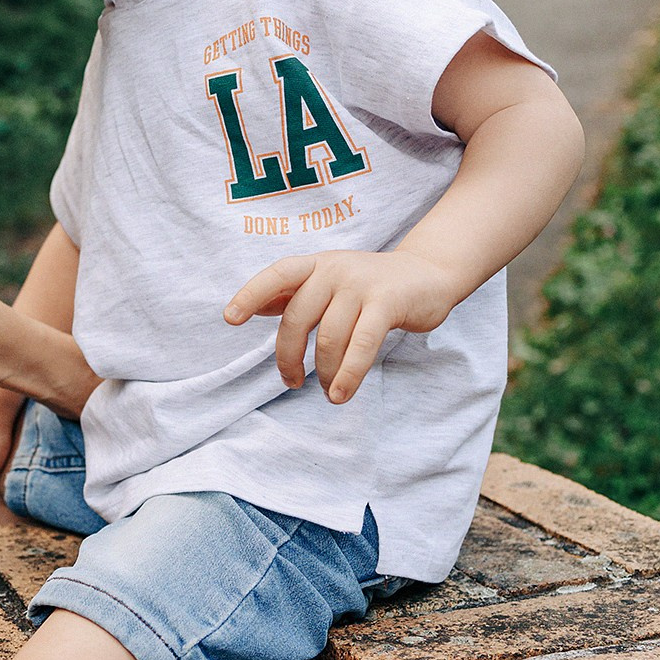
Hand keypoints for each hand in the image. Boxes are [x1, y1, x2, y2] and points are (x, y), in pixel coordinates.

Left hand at [224, 249, 457, 404]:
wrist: (429, 275)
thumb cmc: (372, 286)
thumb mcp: (331, 282)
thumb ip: (296, 294)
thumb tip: (256, 308)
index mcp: (317, 265)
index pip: (278, 274)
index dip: (252, 294)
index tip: (230, 318)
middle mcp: (335, 269)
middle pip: (297, 318)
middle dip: (289, 357)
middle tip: (293, 382)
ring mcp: (361, 284)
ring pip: (328, 337)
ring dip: (323, 372)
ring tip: (327, 390)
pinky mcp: (387, 303)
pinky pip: (361, 345)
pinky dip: (348, 375)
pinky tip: (341, 394)